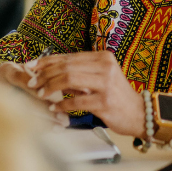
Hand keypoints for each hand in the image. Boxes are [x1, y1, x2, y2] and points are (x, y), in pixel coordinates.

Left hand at [31, 50, 145, 136]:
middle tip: (32, 82)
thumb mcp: (100, 79)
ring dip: (51, 87)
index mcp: (103, 57)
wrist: (140, 114)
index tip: (31, 65)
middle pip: (67, 67)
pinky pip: (76, 101)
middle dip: (45, 74)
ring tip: (40, 93)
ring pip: (69, 80)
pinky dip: (62, 104)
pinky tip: (54, 108)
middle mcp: (105, 67)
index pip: (69, 56)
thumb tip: (50, 74)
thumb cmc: (117, 97)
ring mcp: (106, 84)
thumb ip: (79, 75)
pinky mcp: (104, 102)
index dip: (47, 61)